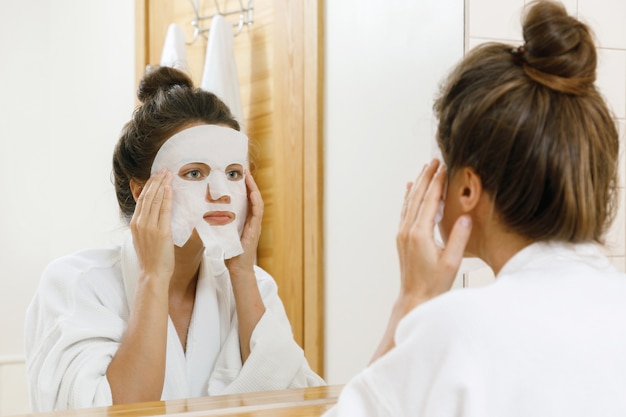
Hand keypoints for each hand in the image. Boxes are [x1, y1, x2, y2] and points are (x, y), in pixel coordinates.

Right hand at [129, 169, 174, 283]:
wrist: (152, 273)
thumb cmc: (151, 258)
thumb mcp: (144, 238)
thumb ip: (146, 225)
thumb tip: (154, 214)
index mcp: (135, 224)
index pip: (142, 200)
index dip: (149, 186)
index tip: (156, 177)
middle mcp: (140, 223)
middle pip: (148, 197)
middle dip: (156, 181)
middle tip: (163, 170)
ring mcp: (149, 227)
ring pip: (155, 200)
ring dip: (162, 185)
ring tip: (168, 175)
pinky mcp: (161, 232)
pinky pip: (164, 210)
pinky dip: (167, 197)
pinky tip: (170, 188)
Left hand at [226, 170, 263, 277]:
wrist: (237, 269)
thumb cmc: (229, 253)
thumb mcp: (221, 234)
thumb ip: (217, 223)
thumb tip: (201, 213)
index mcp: (244, 220)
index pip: (245, 199)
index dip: (243, 186)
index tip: (237, 175)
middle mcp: (251, 220)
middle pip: (253, 197)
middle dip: (249, 183)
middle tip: (244, 170)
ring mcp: (255, 225)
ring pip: (257, 202)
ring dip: (254, 188)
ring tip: (248, 177)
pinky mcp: (255, 230)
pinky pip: (257, 213)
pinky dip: (256, 202)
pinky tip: (252, 194)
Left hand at [396, 158, 471, 306]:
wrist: (414, 297)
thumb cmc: (434, 283)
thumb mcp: (452, 262)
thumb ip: (459, 238)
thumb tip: (467, 217)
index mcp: (419, 234)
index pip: (429, 201)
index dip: (437, 182)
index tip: (443, 166)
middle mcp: (408, 230)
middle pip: (417, 196)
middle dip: (426, 177)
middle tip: (434, 160)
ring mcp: (403, 233)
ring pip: (409, 202)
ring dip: (417, 184)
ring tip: (425, 169)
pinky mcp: (402, 238)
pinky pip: (405, 211)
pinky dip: (408, 197)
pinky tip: (409, 189)